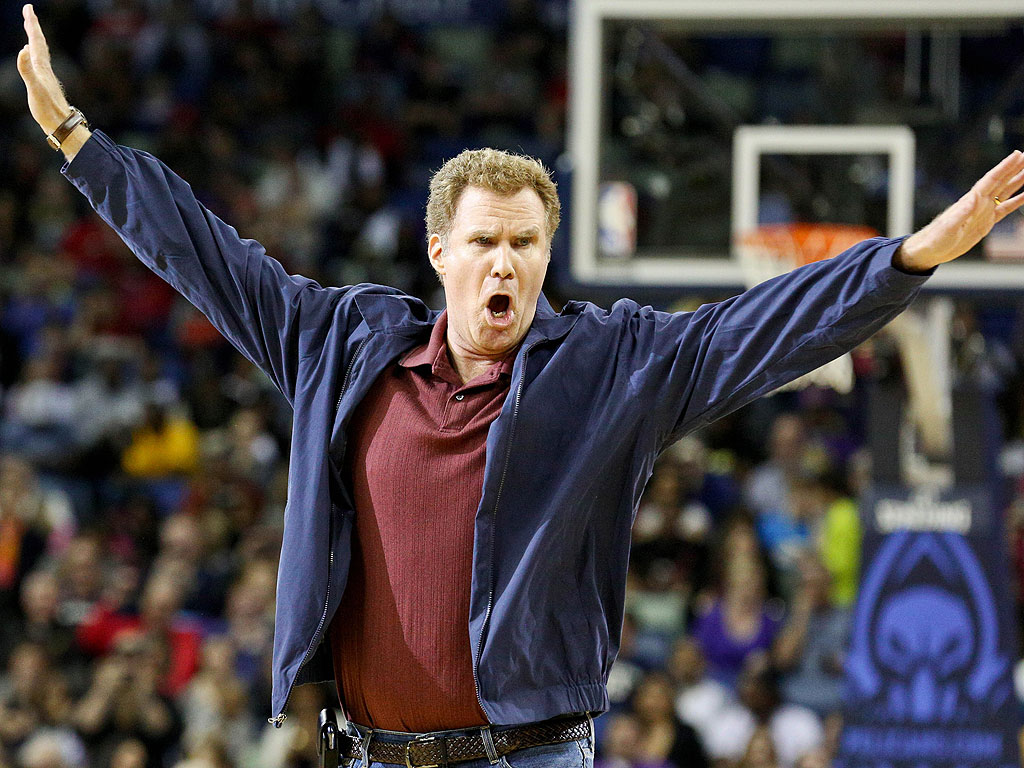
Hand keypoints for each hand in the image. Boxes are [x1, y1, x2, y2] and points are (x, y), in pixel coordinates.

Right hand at [16, 4, 89, 157]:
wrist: (61, 124)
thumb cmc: (47, 109)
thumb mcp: (35, 89)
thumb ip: (27, 70)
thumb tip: (24, 49)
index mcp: (41, 67)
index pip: (36, 41)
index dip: (32, 24)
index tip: (28, 8)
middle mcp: (45, 69)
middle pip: (39, 43)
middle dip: (33, 26)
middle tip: (28, 11)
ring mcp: (46, 75)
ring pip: (40, 51)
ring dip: (35, 38)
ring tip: (31, 28)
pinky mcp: (46, 83)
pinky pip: (40, 61)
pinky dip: (35, 52)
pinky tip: (33, 55)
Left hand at [895, 150, 1023, 271]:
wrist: (931, 250)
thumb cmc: (935, 239)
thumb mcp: (948, 227)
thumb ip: (961, 213)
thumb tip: (974, 198)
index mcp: (971, 201)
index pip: (991, 180)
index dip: (1004, 167)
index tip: (1017, 155)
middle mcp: (979, 203)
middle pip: (1000, 181)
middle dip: (1014, 168)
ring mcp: (983, 211)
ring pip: (1005, 192)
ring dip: (1017, 181)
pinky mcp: (986, 222)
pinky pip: (1005, 209)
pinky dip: (1017, 201)